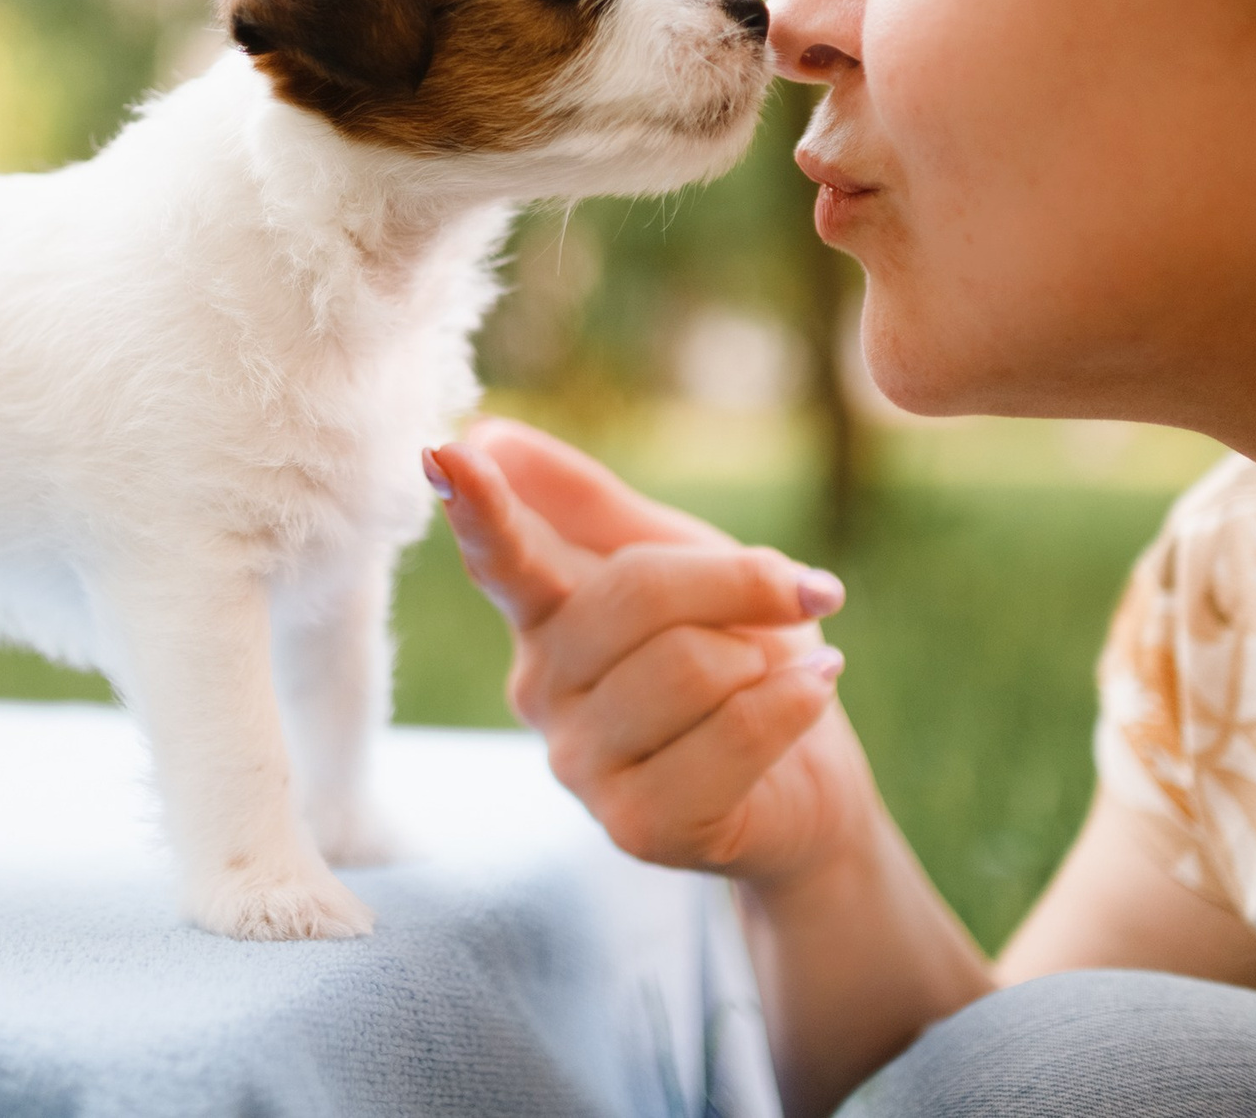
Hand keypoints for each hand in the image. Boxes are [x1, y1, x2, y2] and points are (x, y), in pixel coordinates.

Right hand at [425, 418, 876, 886]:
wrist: (808, 782)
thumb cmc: (734, 653)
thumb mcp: (674, 555)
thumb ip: (585, 501)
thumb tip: (483, 429)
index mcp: (544, 613)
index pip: (502, 554)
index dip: (477, 506)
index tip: (445, 454)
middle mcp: (539, 687)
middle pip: (635, 592)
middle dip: (740, 584)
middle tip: (801, 593)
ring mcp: (577, 763)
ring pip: (691, 664)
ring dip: (769, 656)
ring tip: (779, 673)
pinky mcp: (635, 825)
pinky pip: (735, 730)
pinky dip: (795, 701)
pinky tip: (810, 694)